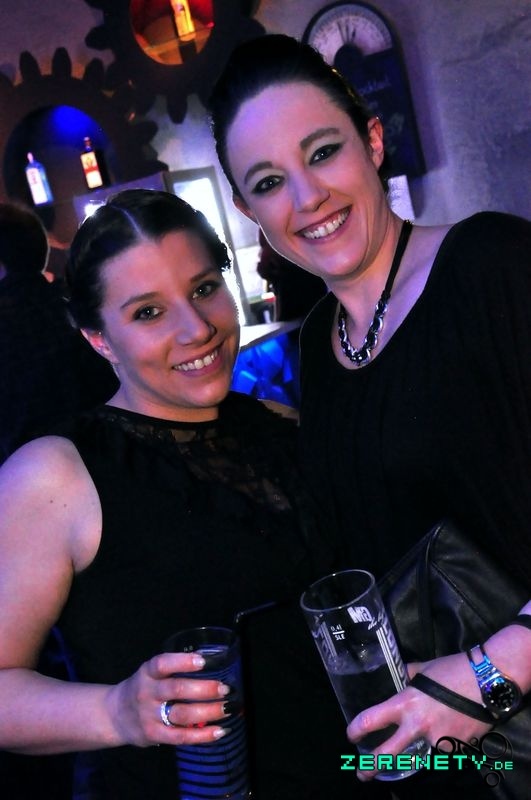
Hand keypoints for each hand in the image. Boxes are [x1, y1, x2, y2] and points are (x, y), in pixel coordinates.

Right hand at [105, 652, 230, 746]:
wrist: (115, 715)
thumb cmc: (143, 689)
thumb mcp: (151, 673)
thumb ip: (174, 670)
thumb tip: (214, 664)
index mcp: (147, 672)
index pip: (163, 663)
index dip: (183, 662)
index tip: (204, 661)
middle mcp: (147, 692)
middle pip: (177, 689)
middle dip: (205, 689)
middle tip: (226, 688)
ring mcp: (149, 716)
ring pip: (182, 714)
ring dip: (209, 711)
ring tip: (227, 708)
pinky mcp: (154, 735)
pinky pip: (181, 736)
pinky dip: (202, 735)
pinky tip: (219, 731)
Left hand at [346, 652, 491, 780]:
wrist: (487, 681)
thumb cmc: (453, 669)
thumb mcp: (424, 670)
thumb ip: (408, 677)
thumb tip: (398, 677)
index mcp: (405, 703)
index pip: (371, 720)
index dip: (356, 730)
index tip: (351, 736)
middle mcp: (417, 725)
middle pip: (387, 754)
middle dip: (371, 767)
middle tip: (362, 774)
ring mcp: (437, 740)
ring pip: (417, 757)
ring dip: (409, 759)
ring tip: (404, 760)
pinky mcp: (455, 748)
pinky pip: (442, 750)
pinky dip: (441, 745)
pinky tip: (447, 732)